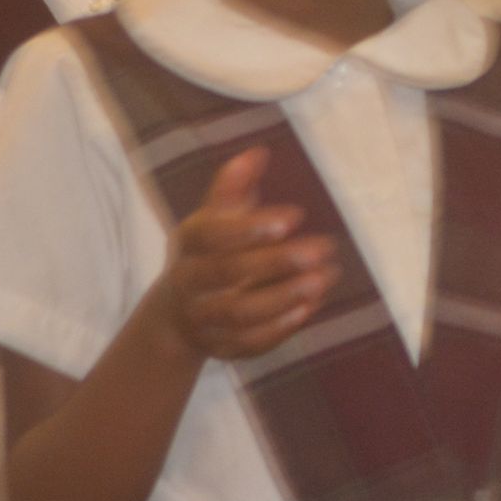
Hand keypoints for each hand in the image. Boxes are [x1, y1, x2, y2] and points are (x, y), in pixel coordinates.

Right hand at [158, 148, 338, 359]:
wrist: (177, 313)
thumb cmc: (210, 251)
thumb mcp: (216, 217)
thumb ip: (234, 187)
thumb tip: (257, 152)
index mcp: (189, 244)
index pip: (211, 235)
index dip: (250, 227)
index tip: (296, 215)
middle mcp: (189, 283)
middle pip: (227, 273)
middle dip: (277, 262)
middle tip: (323, 248)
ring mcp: (202, 318)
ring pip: (239, 312)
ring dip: (284, 297)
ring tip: (323, 278)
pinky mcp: (219, 347)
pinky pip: (247, 342)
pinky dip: (279, 328)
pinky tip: (310, 307)